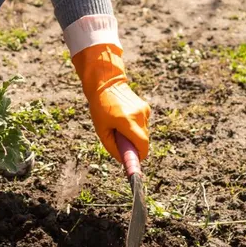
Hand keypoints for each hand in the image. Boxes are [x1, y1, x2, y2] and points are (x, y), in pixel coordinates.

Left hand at [71, 43, 149, 163]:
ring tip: (120, 126)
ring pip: (144, 133)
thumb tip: (123, 160)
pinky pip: (143, 124)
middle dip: (135, 146)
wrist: (106, 84)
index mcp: (127, 122)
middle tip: (122, 143)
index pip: (142, 146)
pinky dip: (136, 126)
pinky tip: (124, 117)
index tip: (135, 163)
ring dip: (134, 135)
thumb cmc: (100, 108)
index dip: (139, 156)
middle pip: (144, 141)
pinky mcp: (146, 108)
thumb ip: (113, 147)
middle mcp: (139, 116)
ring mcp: (144, 111)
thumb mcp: (101, 130)